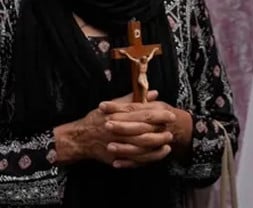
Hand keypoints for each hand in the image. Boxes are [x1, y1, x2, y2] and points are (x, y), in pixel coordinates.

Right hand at [55, 92, 172, 167]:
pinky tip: (158, 154)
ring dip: (156, 145)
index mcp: (117, 115)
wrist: (80, 138)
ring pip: (141, 147)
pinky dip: (148, 157)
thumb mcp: (111, 105)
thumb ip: (132, 99)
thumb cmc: (97, 118)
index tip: (170, 114)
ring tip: (168, 142)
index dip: (158, 115)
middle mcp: (117, 130)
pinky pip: (136, 160)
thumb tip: (153, 93)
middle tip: (171, 130)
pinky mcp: (117, 157)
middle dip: (159, 131)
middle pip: (143, 131)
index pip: (142, 114)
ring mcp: (117, 145)